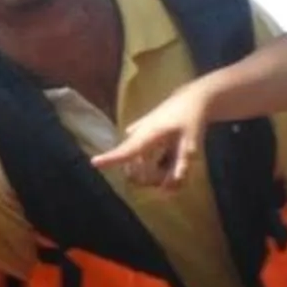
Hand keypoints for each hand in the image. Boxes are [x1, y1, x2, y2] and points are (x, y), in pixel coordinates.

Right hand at [89, 88, 211, 188]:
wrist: (192, 99)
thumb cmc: (192, 119)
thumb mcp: (192, 144)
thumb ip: (180, 166)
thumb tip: (168, 187)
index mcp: (149, 134)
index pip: (127, 150)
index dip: (111, 158)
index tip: (94, 162)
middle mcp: (138, 134)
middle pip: (134, 165)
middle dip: (149, 178)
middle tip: (171, 178)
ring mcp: (138, 132)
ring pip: (137, 161)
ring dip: (152, 171)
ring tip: (172, 167)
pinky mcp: (141, 133)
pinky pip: (140, 154)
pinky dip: (152, 163)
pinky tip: (167, 162)